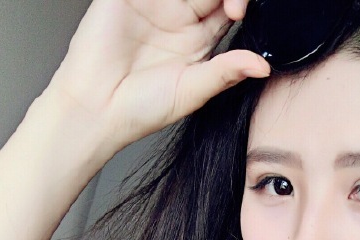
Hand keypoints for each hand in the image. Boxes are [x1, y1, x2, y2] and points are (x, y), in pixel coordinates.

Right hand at [46, 0, 268, 158]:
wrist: (96, 108)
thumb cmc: (139, 110)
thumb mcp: (192, 91)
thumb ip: (226, 72)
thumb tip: (263, 67)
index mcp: (199, 40)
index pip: (228, 6)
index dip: (239, 1)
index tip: (238, 10)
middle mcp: (179, 16)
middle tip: (229, 1)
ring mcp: (154, 1)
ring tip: (200, 0)